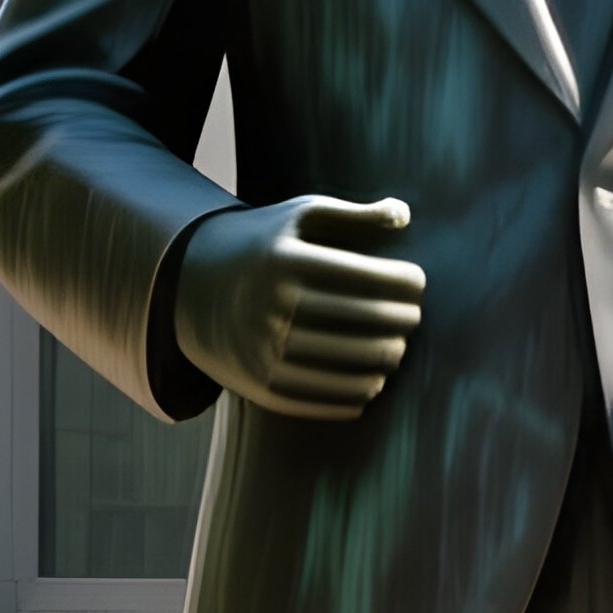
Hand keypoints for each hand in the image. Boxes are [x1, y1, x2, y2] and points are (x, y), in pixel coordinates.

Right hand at [174, 195, 424, 419]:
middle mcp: (273, 307)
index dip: (405, 282)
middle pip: (367, 322)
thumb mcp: (298, 217)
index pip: (368, 276)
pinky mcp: (264, 386)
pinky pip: (329, 398)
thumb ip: (352, 214)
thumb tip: (403, 214)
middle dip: (403, 321)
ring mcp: (267, 351)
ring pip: (354, 364)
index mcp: (286, 261)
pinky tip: (374, 379)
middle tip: (413, 318)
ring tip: (397, 348)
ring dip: (388, 358)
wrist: (194, 290)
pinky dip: (361, 392)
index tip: (418, 283)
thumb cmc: (266, 248)